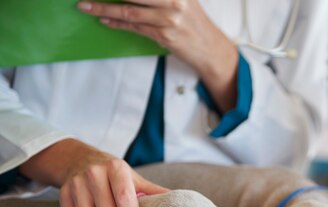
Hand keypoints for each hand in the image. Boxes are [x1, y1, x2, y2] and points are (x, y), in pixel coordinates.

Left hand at [77, 0, 238, 110]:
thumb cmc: (195, 24)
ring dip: (104, 8)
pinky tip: (104, 19)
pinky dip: (117, 23)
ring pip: (130, 10)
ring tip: (85, 6)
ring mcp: (169, 19)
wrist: (211, 49)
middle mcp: (173, 1)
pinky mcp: (165, 36)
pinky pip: (136, 27)